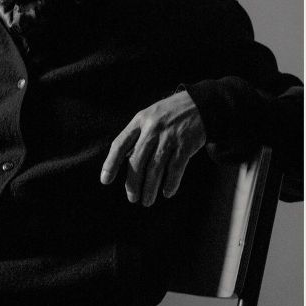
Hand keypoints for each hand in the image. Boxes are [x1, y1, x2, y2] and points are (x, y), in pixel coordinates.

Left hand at [100, 91, 205, 205]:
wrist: (200, 104)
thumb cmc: (169, 113)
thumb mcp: (148, 117)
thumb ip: (137, 135)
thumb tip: (123, 162)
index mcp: (139, 121)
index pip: (120, 144)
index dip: (111, 163)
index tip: (105, 180)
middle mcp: (152, 129)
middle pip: (137, 161)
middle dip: (133, 183)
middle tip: (132, 198)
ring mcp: (169, 137)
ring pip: (155, 168)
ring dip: (150, 188)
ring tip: (147, 201)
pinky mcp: (186, 145)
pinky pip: (175, 168)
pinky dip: (171, 183)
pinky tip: (167, 192)